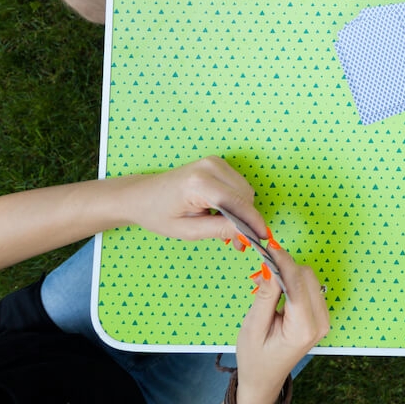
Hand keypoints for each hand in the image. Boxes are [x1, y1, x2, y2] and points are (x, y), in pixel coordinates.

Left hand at [121, 155, 267, 241]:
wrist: (141, 195)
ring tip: (227, 229)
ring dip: (243, 211)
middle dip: (246, 219)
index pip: (237, 202)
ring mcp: (214, 161)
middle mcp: (210, 166)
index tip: (262, 238)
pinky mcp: (216, 163)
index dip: (253, 221)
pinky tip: (223, 213)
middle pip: (246, 195)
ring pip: (245, 190)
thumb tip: (246, 233)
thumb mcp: (187, 231)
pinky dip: (237, 201)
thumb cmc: (158, 214)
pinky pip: (239, 185)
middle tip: (237, 242)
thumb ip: (218, 230)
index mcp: (199, 183)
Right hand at [235, 249, 329, 403]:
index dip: (282, 261)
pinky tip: (275, 291)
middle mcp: (319, 323)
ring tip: (264, 285)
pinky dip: (292, 282)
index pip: (297, 282)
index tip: (269, 246)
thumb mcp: (253, 326)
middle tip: (260, 271)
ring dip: (287, 274)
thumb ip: (265, 295)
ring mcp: (323, 320)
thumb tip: (272, 265)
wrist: (264, 378)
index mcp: (303, 329)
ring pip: (309, 279)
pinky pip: (309, 288)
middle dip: (283, 268)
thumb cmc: (256, 357)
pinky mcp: (320, 316)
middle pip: (306, 276)